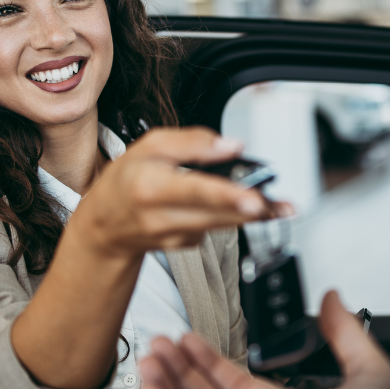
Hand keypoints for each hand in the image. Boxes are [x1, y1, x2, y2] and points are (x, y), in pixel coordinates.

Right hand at [14, 126, 291, 388]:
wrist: (104, 226)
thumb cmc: (126, 180)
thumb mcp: (149, 146)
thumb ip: (192, 142)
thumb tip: (231, 146)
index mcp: (152, 187)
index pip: (195, 191)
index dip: (227, 196)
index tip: (254, 199)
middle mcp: (163, 217)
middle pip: (218, 214)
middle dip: (255, 210)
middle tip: (285, 206)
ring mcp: (175, 237)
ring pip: (223, 225)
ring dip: (255, 216)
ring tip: (280, 206)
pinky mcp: (186, 246)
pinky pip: (216, 229)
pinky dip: (231, 217)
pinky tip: (236, 207)